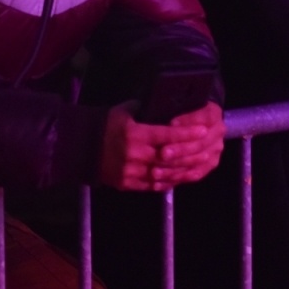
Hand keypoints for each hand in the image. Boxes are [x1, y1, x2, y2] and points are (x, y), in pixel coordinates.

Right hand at [100, 102, 223, 191]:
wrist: (82, 147)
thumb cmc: (107, 125)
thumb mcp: (125, 111)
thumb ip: (148, 110)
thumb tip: (169, 103)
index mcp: (134, 134)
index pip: (166, 134)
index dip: (186, 134)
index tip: (203, 130)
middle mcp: (134, 154)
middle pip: (168, 156)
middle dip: (190, 154)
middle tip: (207, 150)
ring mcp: (130, 171)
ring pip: (163, 173)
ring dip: (183, 170)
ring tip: (199, 165)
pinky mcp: (127, 184)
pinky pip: (152, 185)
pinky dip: (168, 181)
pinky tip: (180, 177)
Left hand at [156, 102, 224, 185]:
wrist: (197, 123)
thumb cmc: (183, 112)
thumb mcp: (181, 107)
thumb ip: (176, 113)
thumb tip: (167, 123)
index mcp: (212, 114)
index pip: (203, 118)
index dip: (188, 121)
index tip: (171, 124)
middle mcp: (218, 132)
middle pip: (200, 143)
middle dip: (180, 149)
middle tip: (161, 154)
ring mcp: (216, 149)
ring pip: (197, 161)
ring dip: (176, 168)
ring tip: (156, 172)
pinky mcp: (211, 164)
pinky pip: (195, 174)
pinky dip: (177, 179)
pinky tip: (160, 183)